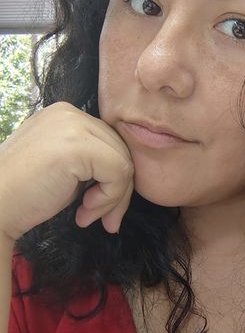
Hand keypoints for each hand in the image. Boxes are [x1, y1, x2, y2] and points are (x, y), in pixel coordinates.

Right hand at [0, 102, 133, 240]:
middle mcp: (70, 113)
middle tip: (103, 219)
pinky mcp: (78, 146)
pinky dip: (109, 199)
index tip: (98, 207)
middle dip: (119, 190)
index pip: (111, 142)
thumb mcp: (67, 168)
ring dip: (113, 198)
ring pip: (124, 162)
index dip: (113, 177)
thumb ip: (95, 160)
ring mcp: (73, 126)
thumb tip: (131, 176)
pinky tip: (83, 212)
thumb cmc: (26, 195)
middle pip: (121, 150)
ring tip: (88, 216)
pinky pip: (119, 172)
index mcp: (66, 115)